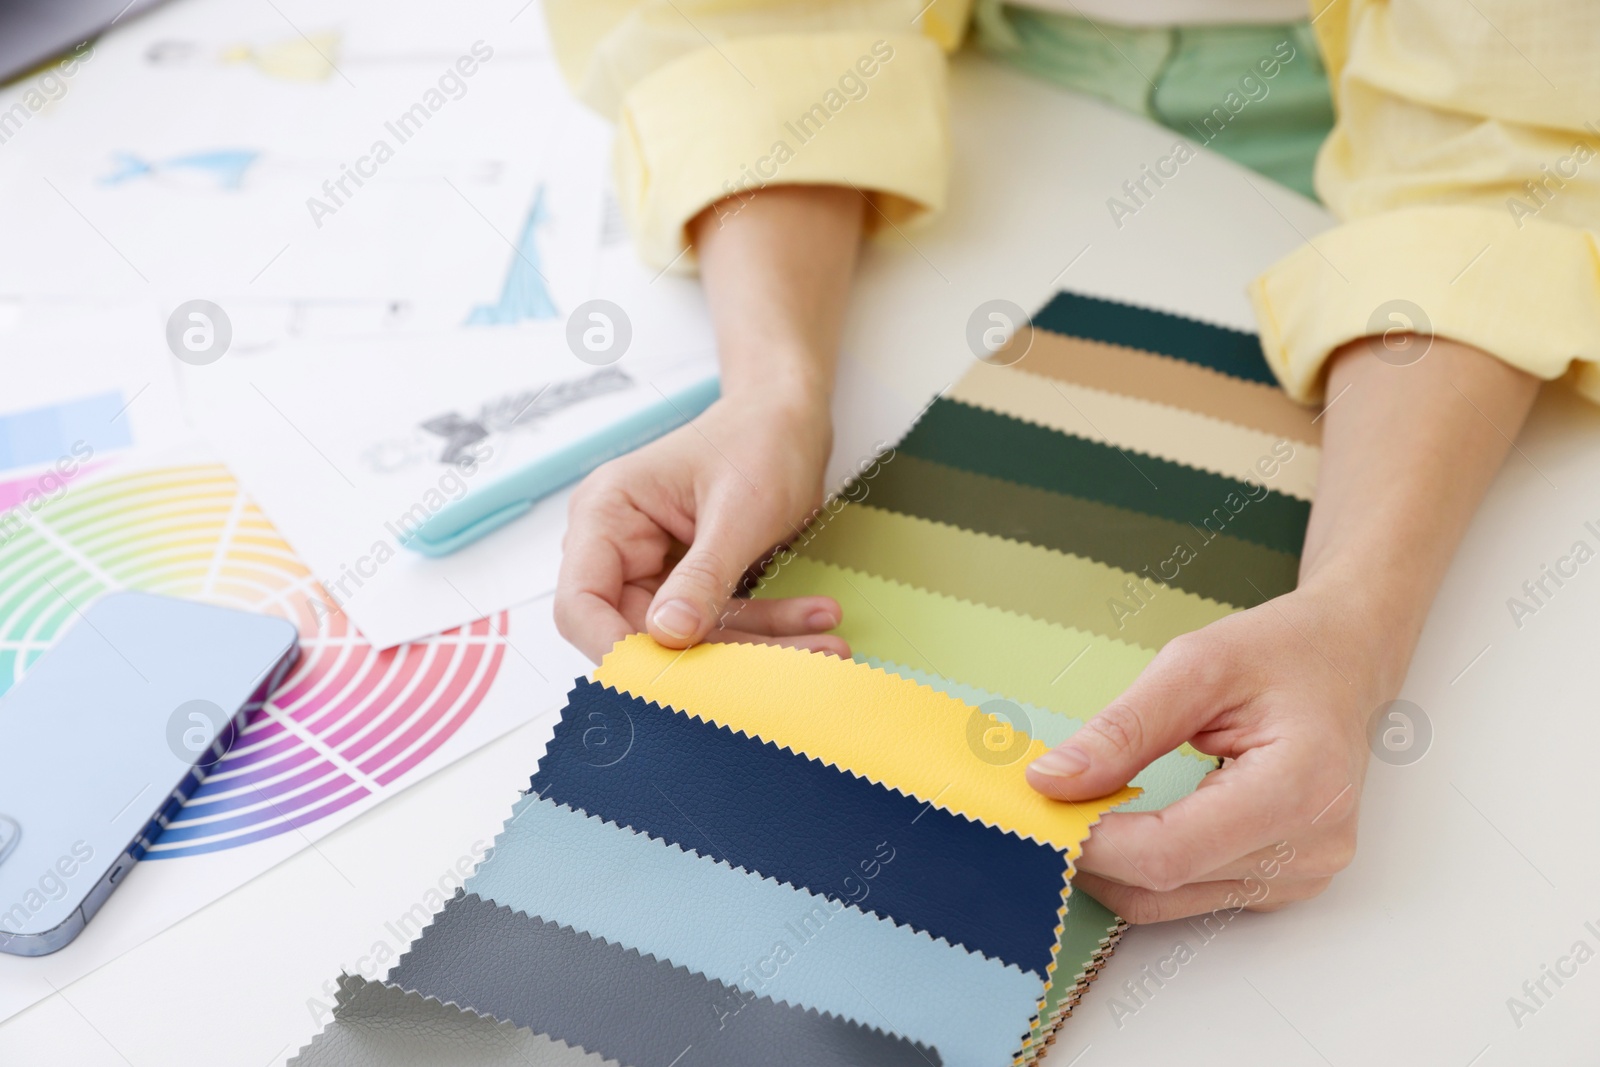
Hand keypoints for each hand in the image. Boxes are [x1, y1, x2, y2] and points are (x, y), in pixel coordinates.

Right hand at [554, 392, 849, 662]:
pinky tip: (815, 623)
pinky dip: (767, 627)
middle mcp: (619, 545)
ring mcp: (653, 567)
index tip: (666, 686)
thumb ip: (704, 576)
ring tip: (823, 646)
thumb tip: (669, 637)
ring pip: (689, 636)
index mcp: (606, 514)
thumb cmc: (759, 439)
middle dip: (715, 656)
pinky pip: (719, 621)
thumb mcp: (738, 511)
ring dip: (755, 645)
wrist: (788, 416)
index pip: (581, 603)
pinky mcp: (689, 580)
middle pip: (642, 632)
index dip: (613, 650)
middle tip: (780, 670)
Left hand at [1025, 584, 1386, 921]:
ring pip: (1171, 900)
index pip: (1171, 851)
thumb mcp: (1195, 665)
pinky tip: (1122, 825)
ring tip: (1076, 810)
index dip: (1095, 841)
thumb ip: (1123, 729)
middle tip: (1042, 805)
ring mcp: (1302, 875)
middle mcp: (1311, 848)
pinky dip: (1144, 867)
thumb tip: (1053, 780)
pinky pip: (1191, 895)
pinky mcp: (1284, 883)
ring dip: (1112, 865)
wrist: (1345, 660)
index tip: (1040, 808)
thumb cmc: (1282, 652)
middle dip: (1092, 850)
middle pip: (1166, 882)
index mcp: (1300, 789)